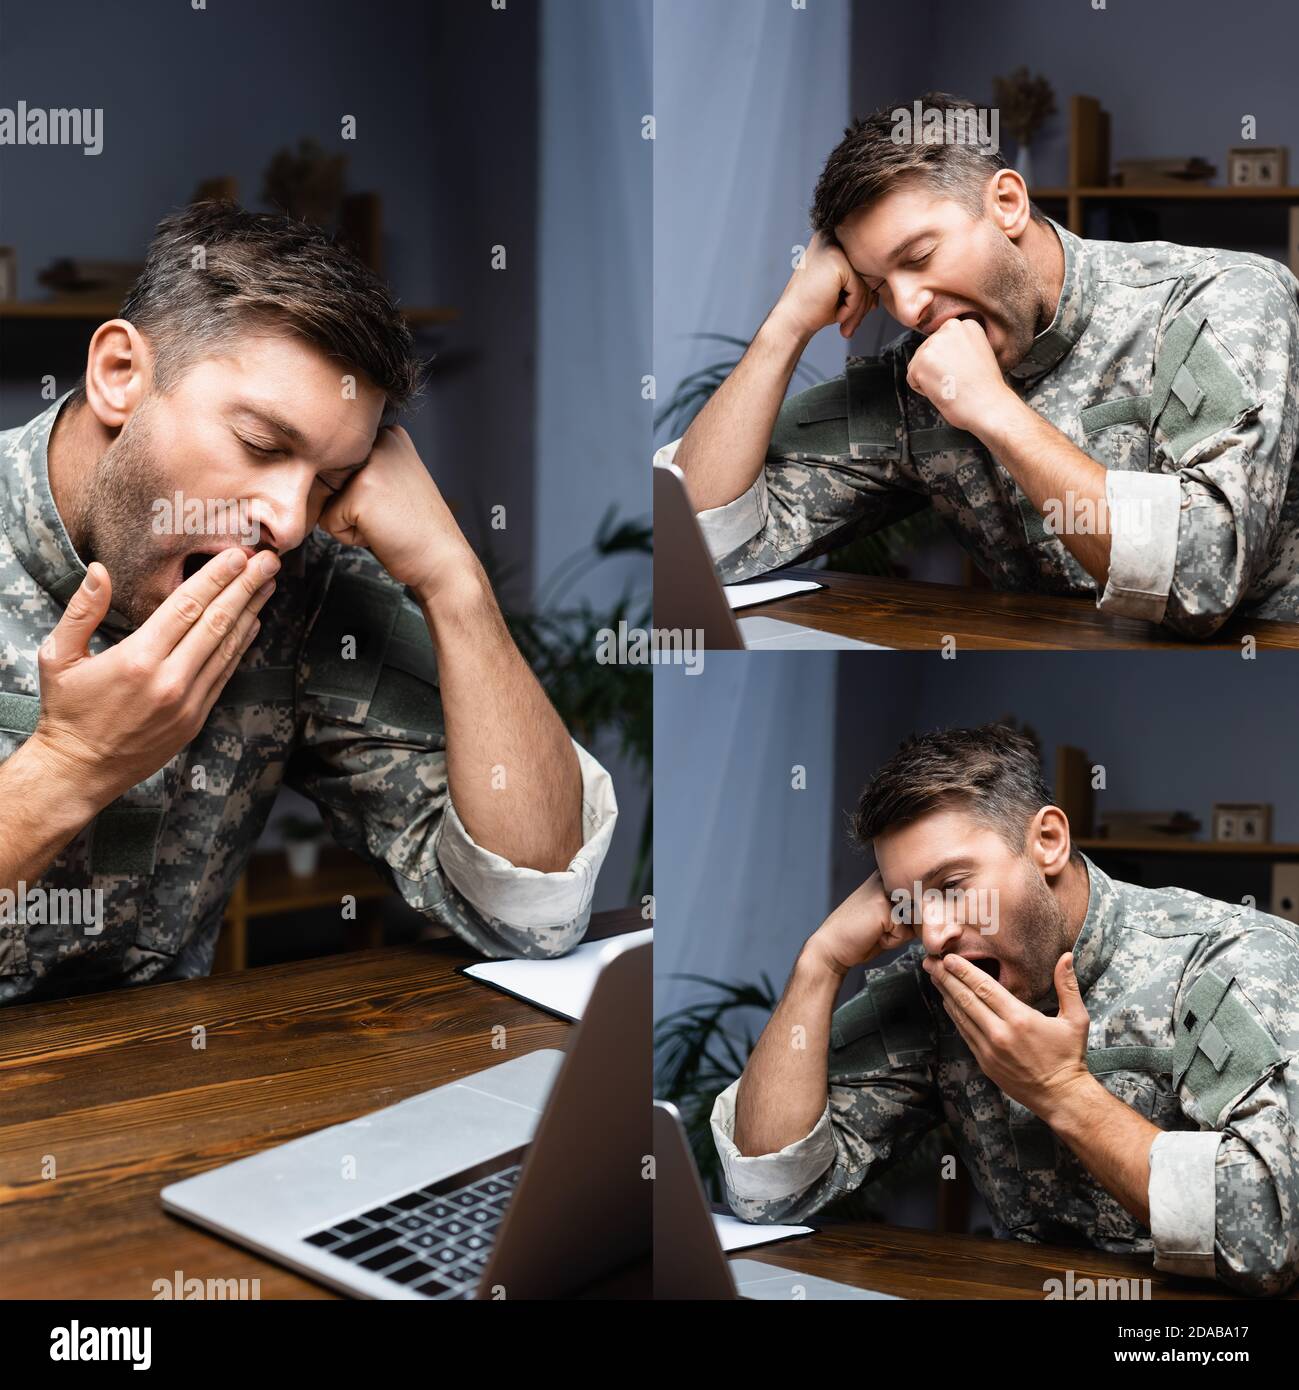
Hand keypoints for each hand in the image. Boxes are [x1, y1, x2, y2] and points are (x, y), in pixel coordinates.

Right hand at [31, 549, 278, 810]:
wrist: (80, 769)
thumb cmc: (67, 710)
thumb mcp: (57, 656)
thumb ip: (81, 611)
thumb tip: (99, 571)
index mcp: (138, 659)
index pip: (186, 607)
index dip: (216, 578)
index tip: (238, 555)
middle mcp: (169, 680)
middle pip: (217, 622)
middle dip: (245, 588)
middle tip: (269, 562)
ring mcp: (188, 702)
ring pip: (227, 648)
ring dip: (251, 613)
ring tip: (268, 585)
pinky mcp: (196, 719)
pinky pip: (224, 674)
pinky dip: (241, 646)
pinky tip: (253, 623)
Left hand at [318, 424, 481, 602]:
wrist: (443, 559)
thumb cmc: (416, 529)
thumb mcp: (392, 483)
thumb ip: (359, 469)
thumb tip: (309, 473)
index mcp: (390, 435)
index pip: (341, 463)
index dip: (358, 492)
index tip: (392, 502)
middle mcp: (380, 442)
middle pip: (330, 477)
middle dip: (350, 504)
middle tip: (389, 515)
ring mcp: (369, 466)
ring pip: (327, 499)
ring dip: (349, 520)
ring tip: (385, 523)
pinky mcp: (358, 494)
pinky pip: (329, 522)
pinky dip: (350, 537)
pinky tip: (381, 533)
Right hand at [770, 231, 876, 344]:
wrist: (790, 321)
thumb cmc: (811, 308)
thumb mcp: (839, 291)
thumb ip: (859, 283)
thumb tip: (879, 291)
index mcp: (830, 239)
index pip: (861, 264)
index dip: (864, 292)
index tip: (860, 313)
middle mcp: (831, 237)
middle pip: (865, 271)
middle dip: (863, 303)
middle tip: (851, 325)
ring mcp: (833, 247)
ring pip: (865, 281)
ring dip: (859, 310)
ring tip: (844, 324)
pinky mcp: (837, 262)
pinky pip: (859, 288)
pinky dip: (852, 308)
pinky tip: (837, 316)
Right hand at [806, 870, 912, 977]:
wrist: (832, 946)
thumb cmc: (861, 934)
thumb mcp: (890, 918)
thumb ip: (912, 911)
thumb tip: (939, 916)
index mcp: (889, 876)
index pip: (922, 894)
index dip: (914, 915)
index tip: (890, 921)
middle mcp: (888, 877)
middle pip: (922, 907)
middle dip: (909, 925)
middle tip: (881, 928)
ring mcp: (885, 889)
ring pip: (915, 920)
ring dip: (901, 933)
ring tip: (878, 930)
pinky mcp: (883, 905)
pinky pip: (905, 932)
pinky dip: (893, 940)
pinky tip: (874, 934)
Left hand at [905, 316, 1015, 435]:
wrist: (988, 405)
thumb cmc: (985, 388)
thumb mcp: (978, 353)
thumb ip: (958, 345)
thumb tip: (942, 352)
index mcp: (965, 325)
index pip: (943, 343)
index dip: (952, 362)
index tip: (967, 370)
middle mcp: (949, 328)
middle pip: (928, 351)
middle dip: (938, 369)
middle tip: (959, 379)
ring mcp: (933, 343)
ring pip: (919, 364)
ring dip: (931, 379)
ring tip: (952, 384)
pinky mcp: (920, 362)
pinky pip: (912, 379)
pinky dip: (923, 390)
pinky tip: (942, 390)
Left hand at [923, 950, 1092, 1118]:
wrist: (1060, 1096)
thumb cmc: (1069, 1056)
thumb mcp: (1076, 1020)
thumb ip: (1067, 986)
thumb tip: (1066, 956)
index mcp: (1019, 1019)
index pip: (984, 988)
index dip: (964, 971)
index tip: (948, 957)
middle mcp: (999, 1033)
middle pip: (965, 998)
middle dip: (945, 978)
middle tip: (929, 961)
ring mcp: (988, 1050)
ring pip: (961, 1016)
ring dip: (945, 994)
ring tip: (933, 976)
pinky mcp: (984, 1062)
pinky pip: (964, 1033)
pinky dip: (954, 1015)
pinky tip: (947, 1002)